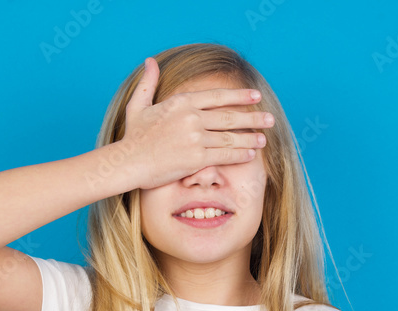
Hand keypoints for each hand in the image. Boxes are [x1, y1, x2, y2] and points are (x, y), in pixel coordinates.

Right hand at [121, 56, 274, 190]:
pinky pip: (224, 155)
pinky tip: (250, 155)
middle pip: (230, 117)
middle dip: (253, 118)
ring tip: (263, 140)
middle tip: (270, 119)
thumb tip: (150, 61)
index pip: (218, 97)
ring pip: (230, 137)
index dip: (239, 96)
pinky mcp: (196, 158)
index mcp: (182, 102)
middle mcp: (191, 118)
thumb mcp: (138, 105)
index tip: (255, 96)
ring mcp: (195, 138)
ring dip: (250, 139)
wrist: (127, 162)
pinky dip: (239, 155)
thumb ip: (148, 83)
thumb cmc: (132, 136)